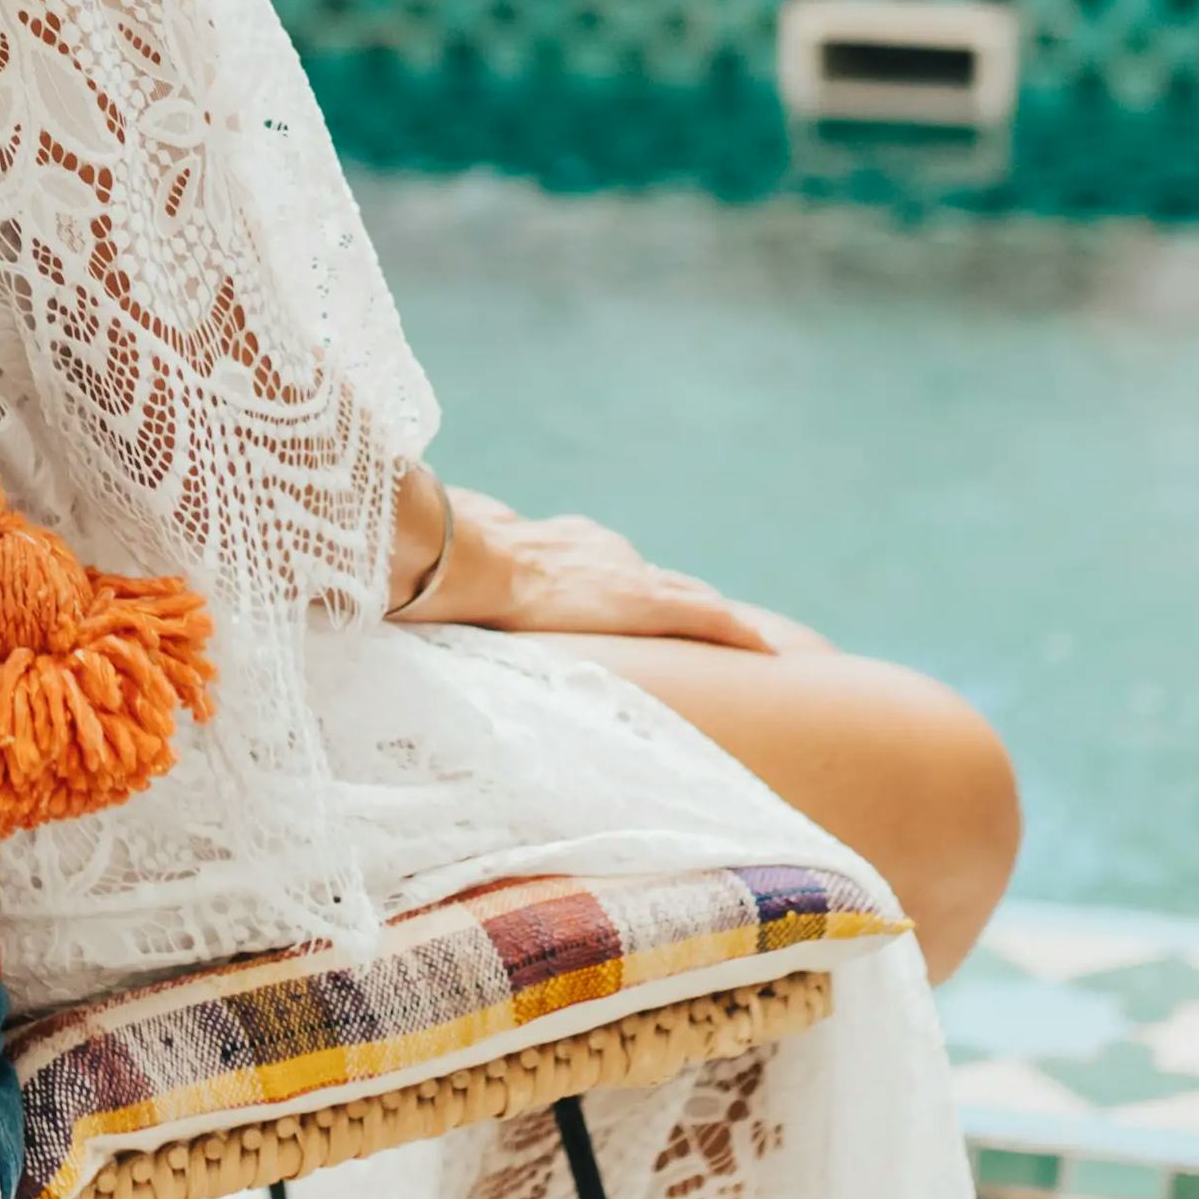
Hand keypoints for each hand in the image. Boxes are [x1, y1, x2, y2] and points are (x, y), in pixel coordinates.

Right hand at [419, 485, 813, 654]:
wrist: (470, 562)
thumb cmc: (456, 565)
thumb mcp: (467, 567)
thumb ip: (468, 571)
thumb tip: (428, 585)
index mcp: (563, 547)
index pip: (611, 568)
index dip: (632, 586)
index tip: (647, 599)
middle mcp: (604, 555)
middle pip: (658, 581)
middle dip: (683, 602)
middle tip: (713, 625)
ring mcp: (628, 578)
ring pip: (689, 597)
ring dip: (715, 621)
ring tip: (752, 645)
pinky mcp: (645, 602)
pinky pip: (706, 617)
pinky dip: (737, 633)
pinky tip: (770, 651)